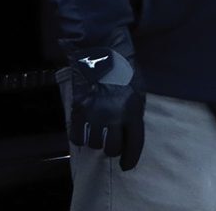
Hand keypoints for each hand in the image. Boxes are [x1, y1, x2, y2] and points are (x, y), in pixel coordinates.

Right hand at [68, 35, 144, 169]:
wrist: (102, 50)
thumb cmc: (123, 68)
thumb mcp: (138, 90)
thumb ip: (134, 113)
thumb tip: (129, 133)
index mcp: (134, 110)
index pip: (134, 145)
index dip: (130, 159)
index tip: (126, 165)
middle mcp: (115, 116)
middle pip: (112, 149)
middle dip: (112, 148)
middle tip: (111, 142)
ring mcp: (95, 114)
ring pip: (94, 145)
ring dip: (96, 140)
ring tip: (98, 130)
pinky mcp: (79, 110)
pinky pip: (77, 137)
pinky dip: (81, 136)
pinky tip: (85, 129)